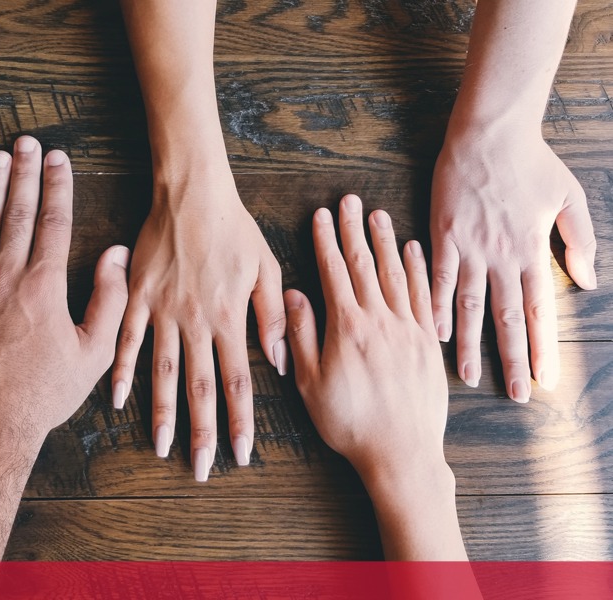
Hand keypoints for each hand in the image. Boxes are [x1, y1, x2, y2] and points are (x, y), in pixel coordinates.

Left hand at [0, 136, 129, 441]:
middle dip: (24, 172)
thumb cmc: (44, 393)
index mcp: (43, 286)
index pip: (52, 221)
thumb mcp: (93, 353)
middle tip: (28, 142)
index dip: (57, 185)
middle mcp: (4, 278)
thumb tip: (115, 255)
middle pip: (16, 212)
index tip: (59, 158)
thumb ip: (109, 300)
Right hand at [111, 167, 286, 480]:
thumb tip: (280, 362)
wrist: (191, 193)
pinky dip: (121, 371)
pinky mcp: (138, 297)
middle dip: (202, 432)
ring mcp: (163, 311)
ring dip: (162, 413)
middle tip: (201, 468)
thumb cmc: (234, 228)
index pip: (238, 382)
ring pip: (162, 372)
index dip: (240, 421)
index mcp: (229, 318)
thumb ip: (272, 316)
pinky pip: (127, 340)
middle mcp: (196, 322)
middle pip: (200, 387)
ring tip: (161, 447)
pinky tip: (117, 399)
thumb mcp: (266, 268)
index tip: (241, 454)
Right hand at [286, 196, 463, 560]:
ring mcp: (408, 329)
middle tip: (350, 200)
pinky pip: (424, 296)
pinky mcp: (428, 343)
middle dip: (354, 230)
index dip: (326, 241)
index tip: (322, 215)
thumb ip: (301, 335)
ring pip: (396, 274)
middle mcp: (380, 320)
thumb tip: (293, 295)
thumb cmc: (349, 423)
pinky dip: (418, 270)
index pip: (334, 272)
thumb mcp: (310, 383)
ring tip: (378, 215)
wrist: (402, 453)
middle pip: (365, 265)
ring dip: (386, 242)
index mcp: (347, 328)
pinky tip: (413, 251)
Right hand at [430, 128, 596, 400]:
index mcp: (532, 251)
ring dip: (470, 344)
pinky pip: (439, 278)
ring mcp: (470, 248)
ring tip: (468, 377)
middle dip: (512, 359)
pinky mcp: (443, 236)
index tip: (546, 380)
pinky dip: (437, 306)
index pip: (539, 310)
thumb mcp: (570, 197)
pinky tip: (435, 332)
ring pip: (470, 305)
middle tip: (515, 394)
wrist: (489, 134)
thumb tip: (587, 282)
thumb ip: (579, 241)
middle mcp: (502, 257)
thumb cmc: (531, 162)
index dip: (543, 347)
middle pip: (506, 318)